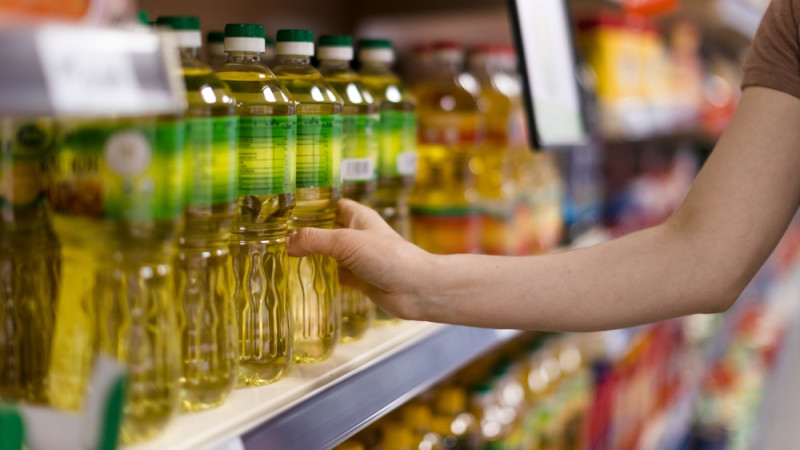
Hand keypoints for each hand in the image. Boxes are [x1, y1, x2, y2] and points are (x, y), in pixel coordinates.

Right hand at [287, 199, 431, 319]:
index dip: (311, 205)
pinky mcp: (358, 279)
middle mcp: (357, 234)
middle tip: (275, 235)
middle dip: (305, 232)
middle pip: (326, 229)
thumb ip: (315, 240)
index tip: (285, 209)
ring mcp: (357, 258)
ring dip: (310, 256)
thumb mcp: (346, 242)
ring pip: (328, 254)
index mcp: (357, 217)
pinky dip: (320, 277)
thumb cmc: (388, 257)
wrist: (415, 289)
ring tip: (280, 255)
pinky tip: (301, 278)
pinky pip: (334, 275)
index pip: (330, 204)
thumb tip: (288, 243)